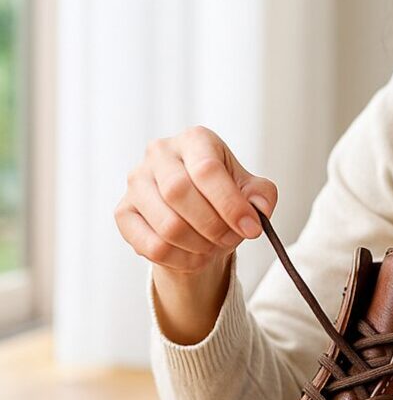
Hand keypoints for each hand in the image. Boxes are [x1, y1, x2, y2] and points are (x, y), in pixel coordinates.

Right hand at [115, 126, 277, 274]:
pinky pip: (152, 246)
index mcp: (195, 140)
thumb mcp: (250, 190)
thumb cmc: (223, 196)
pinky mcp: (123, 212)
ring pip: (167, 225)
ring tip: (215, 246)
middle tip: (232, 239)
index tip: (251, 228)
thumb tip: (259, 209)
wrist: (196, 215)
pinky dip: (181, 259)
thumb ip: (262, 195)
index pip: (207, 170)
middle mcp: (159, 154)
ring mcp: (136, 182)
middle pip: (180, 194)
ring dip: (200, 245)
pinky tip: (195, 255)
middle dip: (214, 225)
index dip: (231, 204)